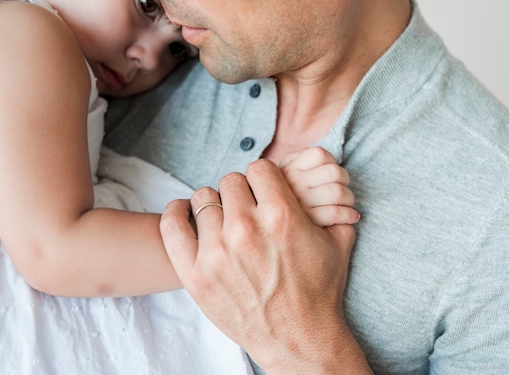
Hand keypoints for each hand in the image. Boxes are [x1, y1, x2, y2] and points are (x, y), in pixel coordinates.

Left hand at [160, 159, 369, 372]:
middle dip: (241, 190)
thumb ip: (334, 208)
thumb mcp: (337, 244)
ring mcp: (217, 252)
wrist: (298, 339)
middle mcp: (246, 228)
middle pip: (230, 181)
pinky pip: (172, 226)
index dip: (264, 177)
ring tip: (222, 218)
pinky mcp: (195, 275)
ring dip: (214, 204)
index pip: (259, 168)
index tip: (264, 189)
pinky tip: (184, 211)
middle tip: (246, 207)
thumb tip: (330, 190)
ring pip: (203, 199)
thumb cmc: (319, 292)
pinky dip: (175, 212)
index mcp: (281, 215)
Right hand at [280, 147, 359, 226]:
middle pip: (334, 172)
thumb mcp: (280, 175)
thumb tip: (323, 158)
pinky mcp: (309, 224)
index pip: (319, 154)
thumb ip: (296, 160)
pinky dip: (349, 215)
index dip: (332, 161)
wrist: (268, 232)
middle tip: (343, 189)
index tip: (330, 173)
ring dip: (349, 198)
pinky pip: (337, 213)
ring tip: (347, 204)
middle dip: (345, 180)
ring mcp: (300, 204)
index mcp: (288, 170)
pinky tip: (350, 218)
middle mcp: (293, 185)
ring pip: (338, 192)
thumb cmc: (282, 200)